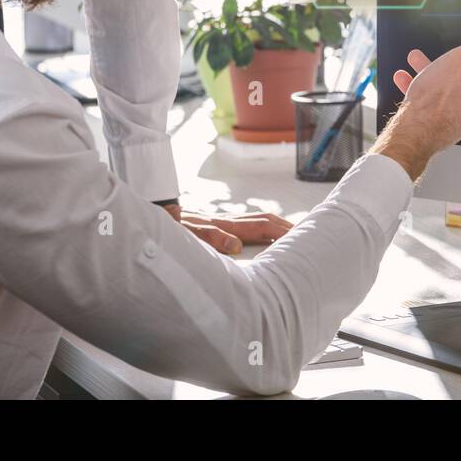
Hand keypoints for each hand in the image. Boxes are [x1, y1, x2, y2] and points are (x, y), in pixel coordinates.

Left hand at [163, 204, 292, 254]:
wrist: (151, 215)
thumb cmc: (168, 227)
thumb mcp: (186, 236)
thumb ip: (211, 238)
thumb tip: (236, 245)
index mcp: (224, 225)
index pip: (261, 227)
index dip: (282, 232)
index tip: (301, 239)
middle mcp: (226, 222)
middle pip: (265, 221)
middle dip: (287, 227)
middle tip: (309, 235)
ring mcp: (221, 223)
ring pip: (256, 222)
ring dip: (277, 227)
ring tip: (294, 236)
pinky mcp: (215, 226)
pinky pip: (245, 227)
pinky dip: (262, 231)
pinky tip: (264, 239)